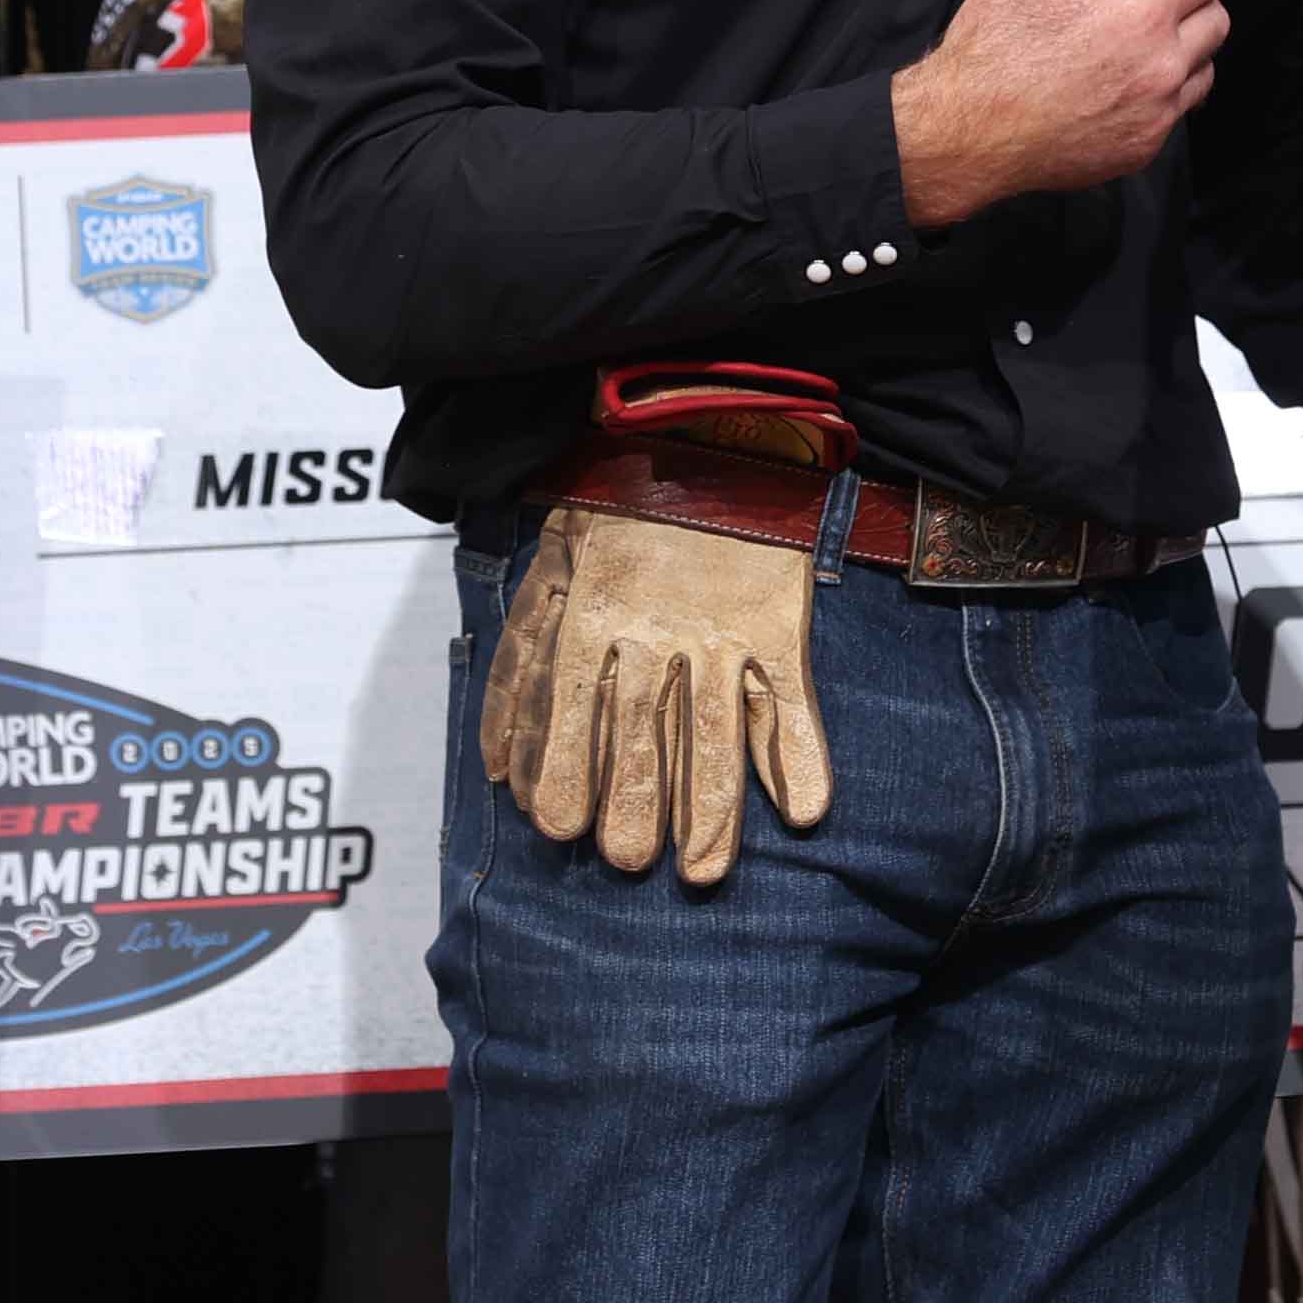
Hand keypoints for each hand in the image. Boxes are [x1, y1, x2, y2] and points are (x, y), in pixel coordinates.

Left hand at [476, 504, 832, 886]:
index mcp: (590, 616)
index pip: (569, 713)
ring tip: (703, 871)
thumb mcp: (549, 570)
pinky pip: (790, 698)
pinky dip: (801, 755)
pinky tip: (804, 812)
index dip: (562, 775)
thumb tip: (497, 768)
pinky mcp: (776, 620)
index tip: (559, 829)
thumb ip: (521, 667)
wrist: (704, 431)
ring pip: (714, 732)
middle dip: (632, 806)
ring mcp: (720, 629)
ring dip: (711, 808)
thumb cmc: (615, 510)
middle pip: (640, 734)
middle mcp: (653, 631)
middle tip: (626, 861)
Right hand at [888, 0, 1225, 231]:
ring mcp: (1155, 113)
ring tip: (1160, 31)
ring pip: (1205, 70)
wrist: (967, 134)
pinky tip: (1136, 80)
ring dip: (1191, 44)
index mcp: (1139, 11)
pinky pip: (1177, 113)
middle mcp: (1161, 64)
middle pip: (1216, 20)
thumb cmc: (991, 49)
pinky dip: (1169, 90)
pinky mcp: (1141, 149)